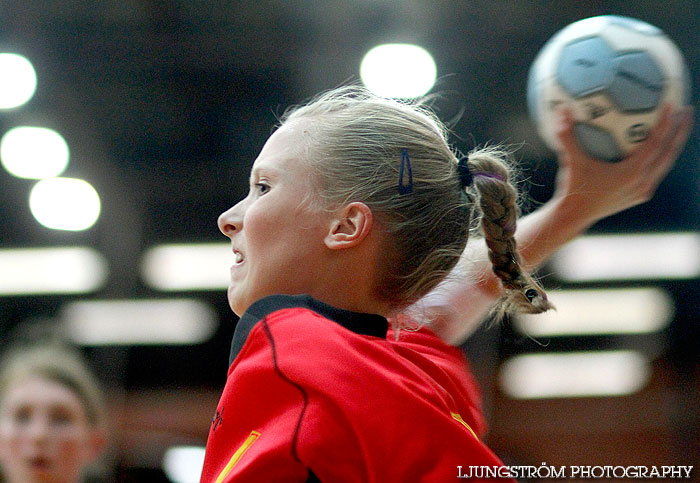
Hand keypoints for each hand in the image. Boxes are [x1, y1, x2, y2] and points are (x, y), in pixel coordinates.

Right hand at [552, 104, 693, 223]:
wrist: (573, 216)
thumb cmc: (573, 188)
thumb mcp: (571, 160)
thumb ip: (566, 135)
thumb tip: (561, 110)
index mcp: (631, 173)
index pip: (655, 144)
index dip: (665, 123)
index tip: (670, 105)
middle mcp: (642, 183)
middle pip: (669, 153)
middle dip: (680, 131)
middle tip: (686, 110)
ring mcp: (642, 191)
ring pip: (665, 164)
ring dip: (673, 146)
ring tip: (677, 128)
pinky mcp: (639, 195)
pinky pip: (656, 173)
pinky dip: (661, 158)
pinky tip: (658, 150)